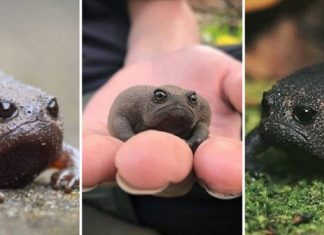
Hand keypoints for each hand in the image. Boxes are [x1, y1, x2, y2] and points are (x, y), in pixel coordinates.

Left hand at [83, 45, 241, 197]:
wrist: (160, 65)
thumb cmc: (197, 75)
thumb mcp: (223, 73)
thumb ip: (237, 87)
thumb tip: (246, 99)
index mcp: (209, 153)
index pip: (222, 171)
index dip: (224, 171)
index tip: (219, 161)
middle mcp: (175, 165)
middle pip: (173, 179)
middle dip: (168, 167)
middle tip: (165, 156)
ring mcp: (137, 160)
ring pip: (132, 175)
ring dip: (130, 170)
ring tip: (126, 158)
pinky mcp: (105, 148)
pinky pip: (96, 160)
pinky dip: (94, 161)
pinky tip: (89, 159)